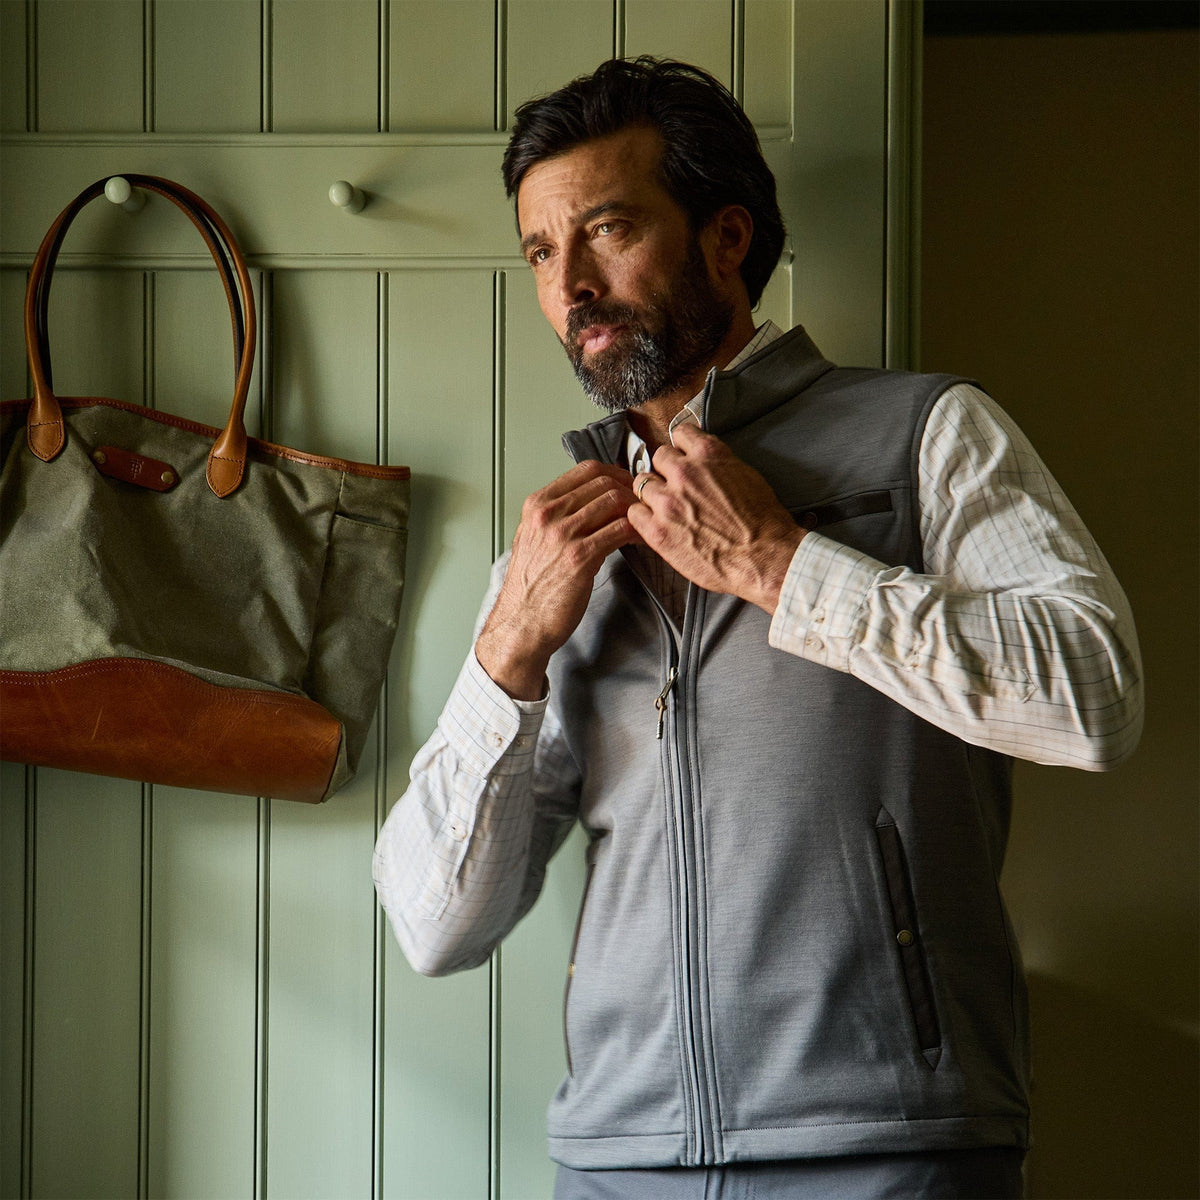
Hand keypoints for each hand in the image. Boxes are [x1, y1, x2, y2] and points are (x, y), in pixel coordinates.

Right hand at [477, 460, 637, 698]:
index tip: (629, 483)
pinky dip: (637, 531)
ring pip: (614, 502)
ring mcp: (563, 535)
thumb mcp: (534, 538)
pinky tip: (641, 540)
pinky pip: (620, 530)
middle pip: (604, 482)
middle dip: (631, 490)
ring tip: (646, 522)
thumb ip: (557, 515)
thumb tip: (591, 501)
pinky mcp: (580, 557)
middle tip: (645, 504)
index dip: (616, 473)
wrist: (522, 622)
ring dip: (637, 510)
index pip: (586, 469)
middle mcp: (548, 514)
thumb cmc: (530, 587)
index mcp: (537, 505)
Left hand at [626, 423, 805, 613]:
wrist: (764, 558)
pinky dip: (642, 517)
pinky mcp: (657, 530)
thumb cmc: (763, 523)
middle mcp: (685, 473)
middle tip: (674, 488)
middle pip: (658, 457)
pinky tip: (655, 525)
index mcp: (709, 456)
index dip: (681, 448)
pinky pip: (634, 513)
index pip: (681, 434)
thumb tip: (706, 464)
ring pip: (641, 483)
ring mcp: (668, 502)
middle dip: (666, 471)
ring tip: (664, 509)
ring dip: (651, 494)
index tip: (682, 457)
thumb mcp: (746, 477)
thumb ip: (719, 465)